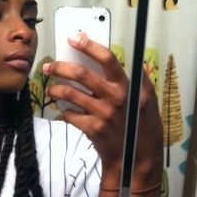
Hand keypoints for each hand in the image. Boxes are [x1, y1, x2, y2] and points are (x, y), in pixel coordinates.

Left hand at [44, 33, 162, 185]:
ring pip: (70, 94)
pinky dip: (64, 112)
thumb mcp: (148, 101)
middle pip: (81, 74)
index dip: (89, 45)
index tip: (73, 37)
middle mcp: (115, 98)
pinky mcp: (93, 130)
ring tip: (51, 89)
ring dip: (56, 90)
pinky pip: (70, 116)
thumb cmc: (142, 128)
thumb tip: (130, 63)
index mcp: (128, 86)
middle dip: (60, 67)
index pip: (107, 59)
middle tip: (49, 67)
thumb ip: (139, 81)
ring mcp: (103, 114)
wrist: (137, 159)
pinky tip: (63, 111)